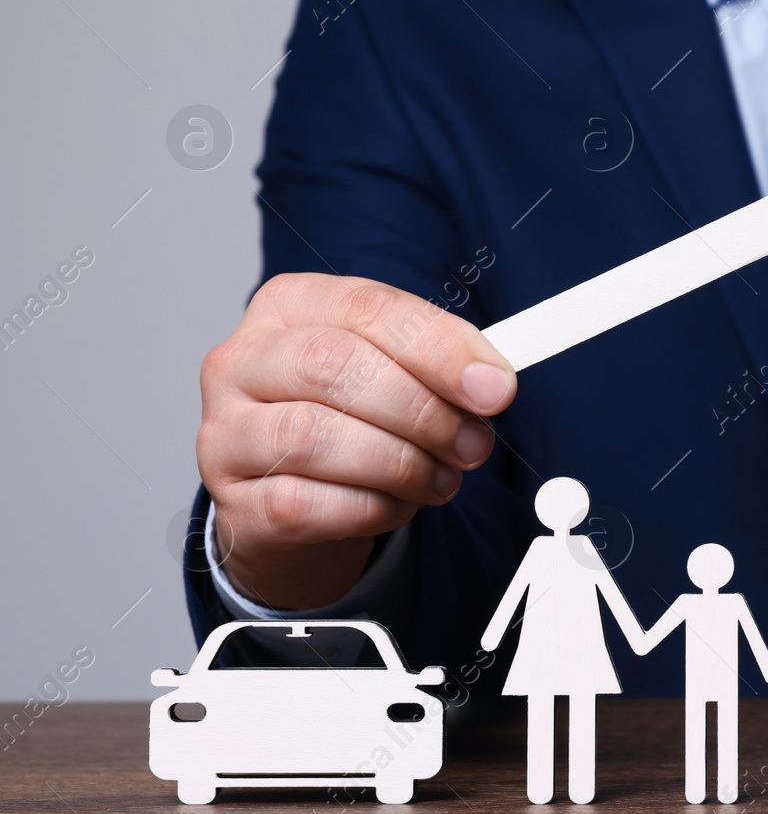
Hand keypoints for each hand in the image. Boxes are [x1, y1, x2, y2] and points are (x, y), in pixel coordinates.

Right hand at [197, 273, 516, 609]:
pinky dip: (370, 508)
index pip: (368, 309)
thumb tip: (491, 384)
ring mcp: (225, 432)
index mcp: (290, 305)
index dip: (440, 349)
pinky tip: (396, 505)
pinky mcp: (232, 501)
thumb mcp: (398, 372)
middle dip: (423, 410)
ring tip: (439, 478)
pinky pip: (304, 504)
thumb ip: (443, 367)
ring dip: (400, 464)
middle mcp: (243, 360)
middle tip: (472, 444)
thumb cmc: (351, 420)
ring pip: (314, 437)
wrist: (293, 504)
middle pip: (335, 366)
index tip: (495, 389)